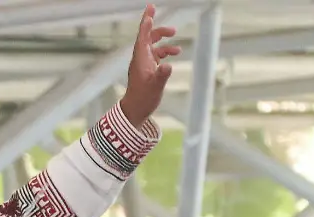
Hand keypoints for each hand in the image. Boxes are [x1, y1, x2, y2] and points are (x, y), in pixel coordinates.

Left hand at [119, 6, 180, 125]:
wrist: (135, 110)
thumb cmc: (143, 99)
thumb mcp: (155, 87)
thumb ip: (162, 75)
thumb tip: (168, 65)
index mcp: (140, 59)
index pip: (143, 35)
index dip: (147, 22)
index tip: (150, 9)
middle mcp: (140, 58)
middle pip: (148, 37)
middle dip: (159, 30)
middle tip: (173, 29)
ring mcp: (143, 63)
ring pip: (153, 46)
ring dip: (165, 43)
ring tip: (178, 48)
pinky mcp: (147, 69)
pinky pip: (156, 55)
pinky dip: (165, 52)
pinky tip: (174, 55)